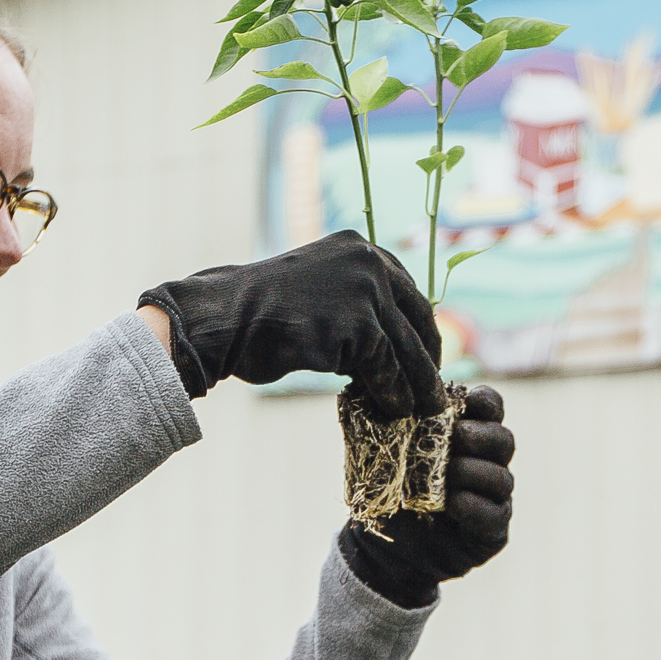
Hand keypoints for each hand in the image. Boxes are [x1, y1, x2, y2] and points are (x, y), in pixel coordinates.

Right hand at [138, 234, 442, 414]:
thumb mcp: (319, 292)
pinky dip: (393, 393)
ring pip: (406, 348)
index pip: (410, 294)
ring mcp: (365, 291)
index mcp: (362, 249)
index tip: (427, 358)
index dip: (422, 331)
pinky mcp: (358, 325)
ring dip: (416, 385)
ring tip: (422, 410)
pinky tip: (392, 410)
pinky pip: (387, 367)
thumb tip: (391, 344)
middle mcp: (370, 263)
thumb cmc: (263, 313)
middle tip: (434, 392)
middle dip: (427, 360)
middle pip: (416, 320)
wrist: (226, 318)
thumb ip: (355, 304)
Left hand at [337, 385, 511, 607]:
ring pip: (503, 478)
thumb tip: (367, 389)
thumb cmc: (387, 495)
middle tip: (458, 437)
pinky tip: (454, 504)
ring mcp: (492, 500)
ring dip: (475, 472)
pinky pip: (495, 515)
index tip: (465, 402)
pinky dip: (475, 506)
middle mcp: (485, 465)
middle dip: (483, 436)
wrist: (383, 550)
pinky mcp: (491, 531)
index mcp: (466, 438)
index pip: (491, 409)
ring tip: (450, 474)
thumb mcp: (382, 454)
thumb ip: (386, 422)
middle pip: (504, 440)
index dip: (485, 402)